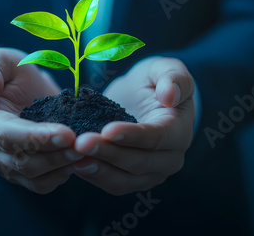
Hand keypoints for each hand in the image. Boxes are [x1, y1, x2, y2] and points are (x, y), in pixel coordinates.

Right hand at [0, 48, 81, 193]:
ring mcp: (4, 165)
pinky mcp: (20, 174)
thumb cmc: (8, 74)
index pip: (6, 135)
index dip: (36, 137)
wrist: (15, 92)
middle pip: (23, 162)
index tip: (67, 134)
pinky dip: (61, 176)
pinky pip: (41, 184)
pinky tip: (77, 161)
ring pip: (34, 177)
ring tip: (85, 152)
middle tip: (85, 144)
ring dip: (62, 167)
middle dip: (57, 155)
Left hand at [72, 57, 194, 194]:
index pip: (156, 138)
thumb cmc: (152, 81)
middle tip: (81, 143)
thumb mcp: (163, 69)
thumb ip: (173, 77)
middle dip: (108, 153)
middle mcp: (170, 159)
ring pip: (124, 180)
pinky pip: (113, 185)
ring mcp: (151, 174)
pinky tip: (74, 164)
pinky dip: (94, 176)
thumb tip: (170, 95)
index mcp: (179, 131)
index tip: (107, 130)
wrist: (139, 99)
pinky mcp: (132, 181)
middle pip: (138, 163)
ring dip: (98, 169)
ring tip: (74, 157)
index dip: (132, 136)